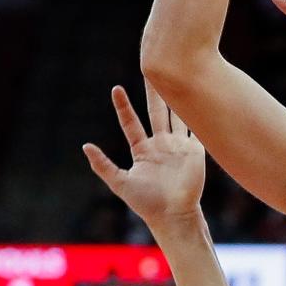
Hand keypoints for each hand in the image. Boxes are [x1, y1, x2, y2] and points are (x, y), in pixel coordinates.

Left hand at [83, 82, 204, 228]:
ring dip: (177, 97)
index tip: (116, 89)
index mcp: (143, 150)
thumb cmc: (146, 203)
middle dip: (153, 92)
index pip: (131, 123)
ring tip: (178, 76)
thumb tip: (85, 146)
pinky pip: (196, 129)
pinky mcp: (195, 152)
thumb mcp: (120, 183)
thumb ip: (103, 165)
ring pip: (177, 115)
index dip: (123, 106)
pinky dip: (198, 114)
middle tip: (152, 69)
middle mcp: (161, 145)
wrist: (173, 216)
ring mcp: (179, 146)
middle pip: (156, 112)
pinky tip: (200, 96)